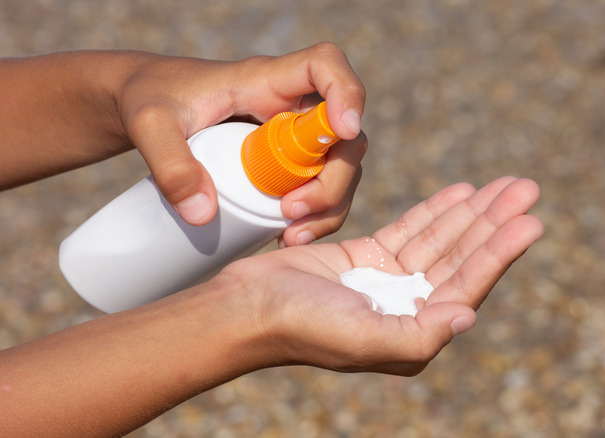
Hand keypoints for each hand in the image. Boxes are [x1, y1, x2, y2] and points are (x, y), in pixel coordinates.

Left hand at [118, 43, 365, 243]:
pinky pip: (320, 186)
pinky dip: (317, 215)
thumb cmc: (148, 99)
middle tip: (291, 213)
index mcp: (265, 80)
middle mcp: (291, 105)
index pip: (324, 65)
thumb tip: (203, 214)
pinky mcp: (287, 162)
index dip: (346, 92)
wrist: (142, 106)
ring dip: (330, 205)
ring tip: (290, 236)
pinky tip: (287, 237)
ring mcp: (293, 136)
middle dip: (334, 179)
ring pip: (340, 166)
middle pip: (345, 135)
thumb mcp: (150, 126)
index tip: (342, 130)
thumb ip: (170, 165)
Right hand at [221, 177, 542, 375]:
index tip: (530, 221)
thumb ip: (419, 333)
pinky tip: (462, 194)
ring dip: (473, 211)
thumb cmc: (302, 328)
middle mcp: (409, 308)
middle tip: (527, 187)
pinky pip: (411, 230)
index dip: (500, 252)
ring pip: (441, 239)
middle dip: (495, 222)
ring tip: (506, 184)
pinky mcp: (368, 259)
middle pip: (462, 255)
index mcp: (415, 333)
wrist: (247, 309)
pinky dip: (436, 211)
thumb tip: (469, 316)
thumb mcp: (363, 337)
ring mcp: (389, 281)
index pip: (468, 284)